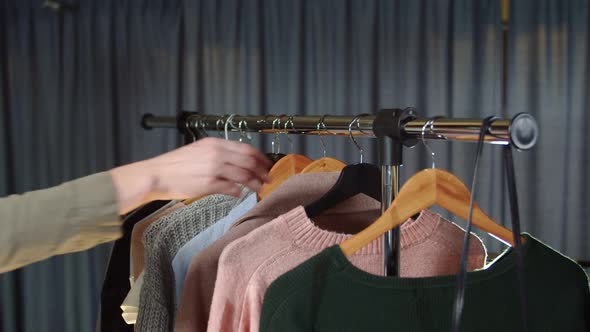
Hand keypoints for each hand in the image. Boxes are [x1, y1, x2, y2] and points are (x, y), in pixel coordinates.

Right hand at [110, 138, 270, 213]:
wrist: (157, 174)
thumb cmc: (177, 164)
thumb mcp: (199, 150)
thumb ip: (219, 153)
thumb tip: (238, 162)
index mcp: (215, 144)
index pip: (247, 149)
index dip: (261, 158)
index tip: (267, 165)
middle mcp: (216, 154)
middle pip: (249, 162)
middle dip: (262, 172)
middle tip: (268, 179)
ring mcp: (213, 169)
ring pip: (244, 176)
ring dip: (255, 184)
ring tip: (259, 189)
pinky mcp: (209, 184)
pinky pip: (231, 188)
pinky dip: (239, 192)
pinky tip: (240, 194)